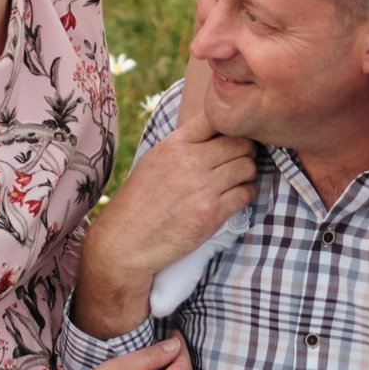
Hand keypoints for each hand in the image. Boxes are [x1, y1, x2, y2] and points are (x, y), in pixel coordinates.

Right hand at [74, 57, 259, 334]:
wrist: (120, 252)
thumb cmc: (139, 212)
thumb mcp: (157, 168)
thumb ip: (187, 151)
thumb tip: (217, 136)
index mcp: (174, 144)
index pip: (221, 117)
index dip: (237, 125)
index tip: (244, 131)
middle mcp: (188, 158)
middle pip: (242, 141)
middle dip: (248, 153)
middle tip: (242, 168)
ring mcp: (200, 184)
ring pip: (248, 167)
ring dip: (248, 178)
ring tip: (232, 192)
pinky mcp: (209, 213)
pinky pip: (245, 195)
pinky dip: (245, 200)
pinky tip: (229, 210)